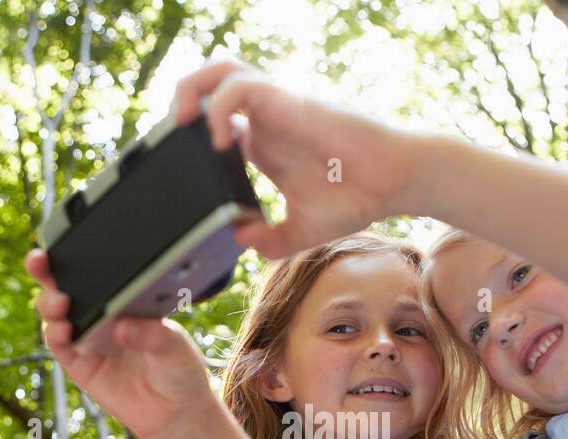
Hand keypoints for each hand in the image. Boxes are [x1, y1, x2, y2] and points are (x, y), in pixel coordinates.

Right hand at [26, 249, 217, 438]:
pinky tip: (62, 329)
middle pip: (65, 286)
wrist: (177, 412)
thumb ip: (152, 333)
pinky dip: (56, 334)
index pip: (96, 272)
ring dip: (49, 303)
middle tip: (39, 261)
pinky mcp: (80, 364)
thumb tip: (122, 325)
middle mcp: (101, 315)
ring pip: (55, 313)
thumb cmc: (179, 369)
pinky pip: (60, 345)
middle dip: (46, 269)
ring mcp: (87, 338)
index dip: (76, 255)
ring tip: (61, 302)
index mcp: (124, 300)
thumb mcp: (175, 346)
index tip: (65, 240)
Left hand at [171, 59, 424, 257]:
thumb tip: (237, 238)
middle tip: (173, 134)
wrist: (394, 181)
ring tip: (184, 122)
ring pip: (221, 70)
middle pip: (212, 83)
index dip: (189, 134)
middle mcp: (266, 120)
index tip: (178, 162)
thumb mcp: (301, 231)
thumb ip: (269, 239)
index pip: (214, 120)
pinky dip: (220, 108)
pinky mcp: (289, 102)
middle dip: (183, 98)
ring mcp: (277, 106)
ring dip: (194, 88)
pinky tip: (221, 141)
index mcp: (264, 144)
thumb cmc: (356, 198)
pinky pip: (240, 87)